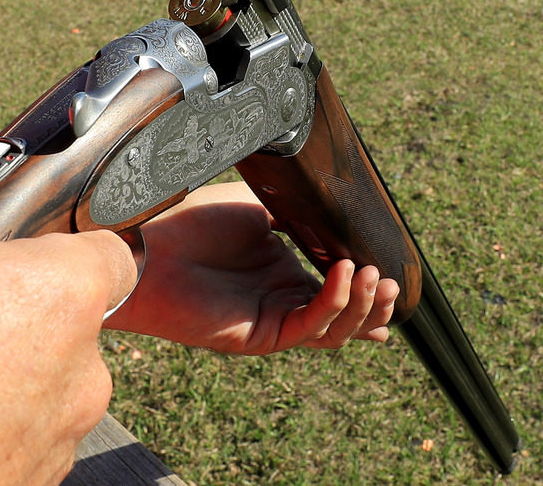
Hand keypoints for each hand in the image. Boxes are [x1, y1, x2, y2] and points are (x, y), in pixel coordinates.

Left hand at [104, 182, 399, 353]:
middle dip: (373, 304)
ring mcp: (269, 321)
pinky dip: (333, 303)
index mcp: (280, 274)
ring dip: (360, 307)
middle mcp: (278, 301)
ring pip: (331, 332)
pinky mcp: (257, 335)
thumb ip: (294, 214)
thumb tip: (329, 207)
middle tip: (391, 283)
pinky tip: (345, 274)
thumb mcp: (256, 207)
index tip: (395, 281)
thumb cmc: (189, 220)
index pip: (334, 291)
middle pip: (341, 319)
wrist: (147, 239)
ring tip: (376, 278)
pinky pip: (307, 327)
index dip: (366, 291)